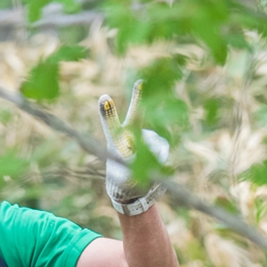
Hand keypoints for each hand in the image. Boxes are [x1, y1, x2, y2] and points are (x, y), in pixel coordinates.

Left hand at [97, 82, 169, 215]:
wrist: (131, 183)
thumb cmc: (121, 178)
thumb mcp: (122, 177)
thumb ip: (132, 166)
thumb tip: (146, 154)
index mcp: (115, 139)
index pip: (110, 123)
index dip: (107, 111)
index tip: (104, 97)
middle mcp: (131, 132)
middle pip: (136, 113)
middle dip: (138, 98)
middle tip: (141, 82)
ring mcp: (146, 135)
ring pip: (154, 144)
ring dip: (152, 157)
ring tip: (142, 166)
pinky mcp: (159, 142)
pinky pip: (163, 149)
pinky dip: (160, 158)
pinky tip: (154, 163)